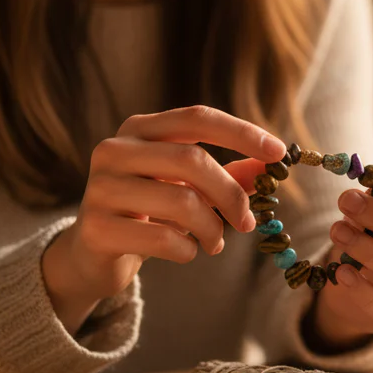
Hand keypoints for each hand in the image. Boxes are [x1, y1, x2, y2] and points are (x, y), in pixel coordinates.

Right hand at [42, 106, 286, 332]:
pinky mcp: (96, 228)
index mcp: (139, 130)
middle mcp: (114, 150)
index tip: (278, 152)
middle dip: (230, 194)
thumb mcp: (188, 188)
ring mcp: (101, 187)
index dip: (241, 132)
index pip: (197, 118)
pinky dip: (187, 250)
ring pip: (181, 202)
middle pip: (192, 160)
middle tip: (248, 221)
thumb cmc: (148, 213)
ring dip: (212, 228)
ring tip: (214, 242)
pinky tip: (185, 252)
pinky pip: (163, 238)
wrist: (93, 254)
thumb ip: (227, 175)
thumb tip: (268, 166)